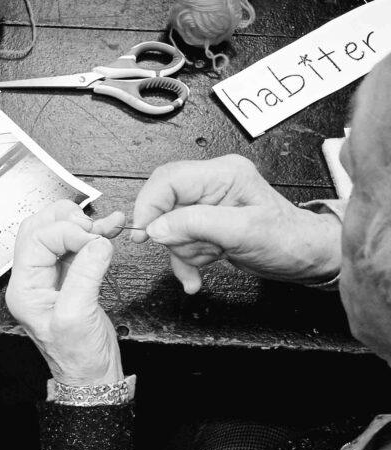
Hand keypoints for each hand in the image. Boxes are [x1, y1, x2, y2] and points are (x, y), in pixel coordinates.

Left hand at [6, 200, 123, 385]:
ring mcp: (50, 277)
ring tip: (105, 226)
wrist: (91, 376)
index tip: (91, 239)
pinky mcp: (69, 277)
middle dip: (68, 220)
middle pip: (39, 228)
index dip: (66, 231)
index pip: (36, 239)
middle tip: (93, 228)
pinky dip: (92, 234)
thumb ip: (85, 275)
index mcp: (24, 289)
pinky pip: (75, 245)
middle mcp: (32, 280)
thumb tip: (97, 242)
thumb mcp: (77, 316)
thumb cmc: (77, 357)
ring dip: (81, 224)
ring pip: (57, 233)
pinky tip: (109, 229)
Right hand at [130, 155, 341, 293]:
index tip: (144, 233)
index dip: (150, 205)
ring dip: (183, 252)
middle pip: (164, 204)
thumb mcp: (243, 231)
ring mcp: (208, 204)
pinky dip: (184, 261)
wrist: (304, 257)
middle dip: (174, 235)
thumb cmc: (288, 239)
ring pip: (169, 228)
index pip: (167, 179)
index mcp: (223, 174)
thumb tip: (157, 227)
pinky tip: (194, 275)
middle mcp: (212, 184)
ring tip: (209, 258)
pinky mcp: (205, 223)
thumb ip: (197, 224)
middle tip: (195, 248)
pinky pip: (179, 241)